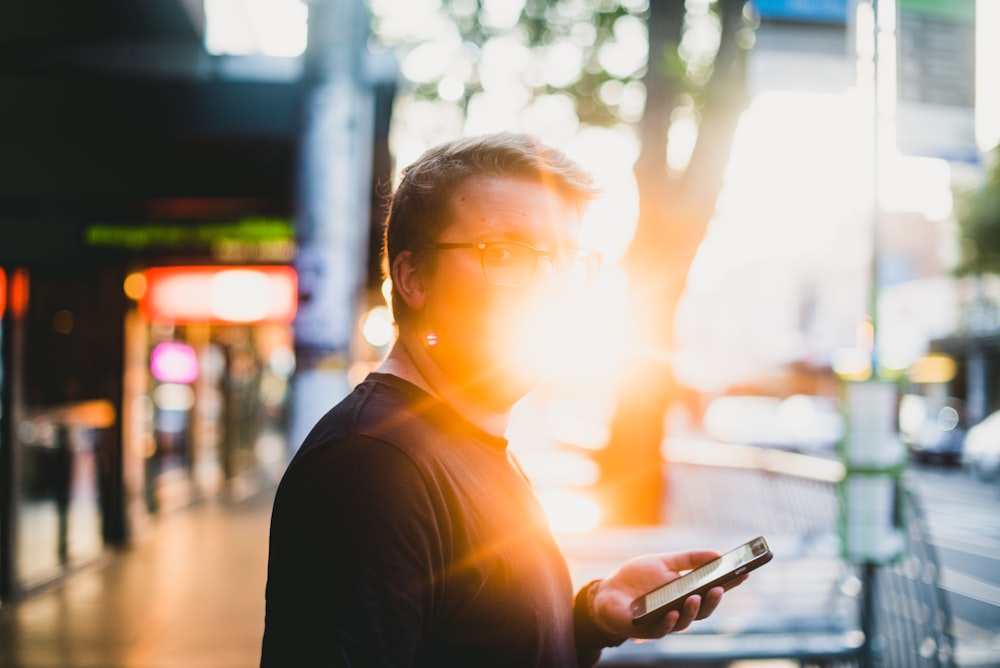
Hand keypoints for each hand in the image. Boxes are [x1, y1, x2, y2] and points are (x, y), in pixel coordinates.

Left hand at [589, 551, 746, 639]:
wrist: (608, 592)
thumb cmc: (637, 578)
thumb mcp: (664, 562)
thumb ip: (688, 559)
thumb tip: (717, 554)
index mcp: (687, 594)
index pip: (713, 589)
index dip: (730, 583)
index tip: (745, 572)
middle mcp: (681, 610)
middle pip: (703, 609)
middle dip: (713, 599)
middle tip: (720, 587)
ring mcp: (666, 621)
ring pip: (686, 621)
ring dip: (693, 610)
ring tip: (695, 596)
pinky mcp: (647, 629)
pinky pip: (662, 629)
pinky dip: (669, 621)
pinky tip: (672, 612)